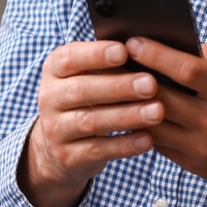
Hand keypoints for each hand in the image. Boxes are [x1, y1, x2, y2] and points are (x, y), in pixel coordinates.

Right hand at [18, 40, 161, 206]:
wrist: (60, 145)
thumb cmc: (86, 99)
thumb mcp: (87, 76)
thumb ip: (108, 63)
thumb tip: (145, 50)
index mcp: (54, 70)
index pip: (69, 58)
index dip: (95, 54)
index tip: (124, 51)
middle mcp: (49, 98)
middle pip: (82, 91)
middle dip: (119, 87)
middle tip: (151, 84)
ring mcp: (55, 129)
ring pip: (91, 122)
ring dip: (127, 116)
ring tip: (157, 111)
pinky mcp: (68, 156)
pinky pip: (97, 150)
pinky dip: (124, 145)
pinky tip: (148, 140)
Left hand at [125, 37, 206, 200]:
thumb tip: (178, 44)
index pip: (187, 70)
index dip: (157, 55)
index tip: (133, 42)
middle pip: (162, 97)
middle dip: (133, 77)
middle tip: (111, 61)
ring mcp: (203, 146)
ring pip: (153, 124)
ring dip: (130, 105)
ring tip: (113, 86)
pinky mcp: (195, 164)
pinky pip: (158, 143)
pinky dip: (141, 126)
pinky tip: (128, 111)